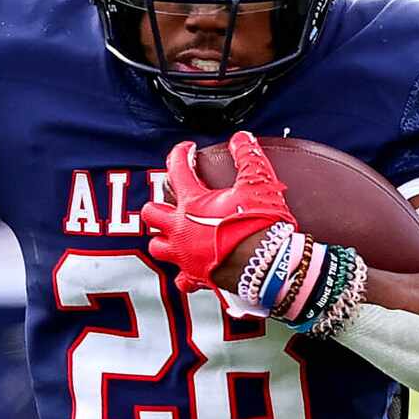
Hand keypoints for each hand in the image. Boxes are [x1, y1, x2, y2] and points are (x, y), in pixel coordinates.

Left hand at [144, 131, 296, 293]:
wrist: (266, 266)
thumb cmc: (260, 224)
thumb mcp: (258, 183)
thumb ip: (248, 156)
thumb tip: (242, 139)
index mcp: (192, 203)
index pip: (176, 170)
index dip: (180, 154)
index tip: (187, 149)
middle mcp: (180, 230)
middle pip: (152, 213)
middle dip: (158, 204)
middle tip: (171, 201)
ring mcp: (185, 256)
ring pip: (157, 247)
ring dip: (163, 239)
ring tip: (174, 234)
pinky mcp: (195, 278)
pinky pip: (182, 280)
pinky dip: (185, 274)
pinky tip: (192, 269)